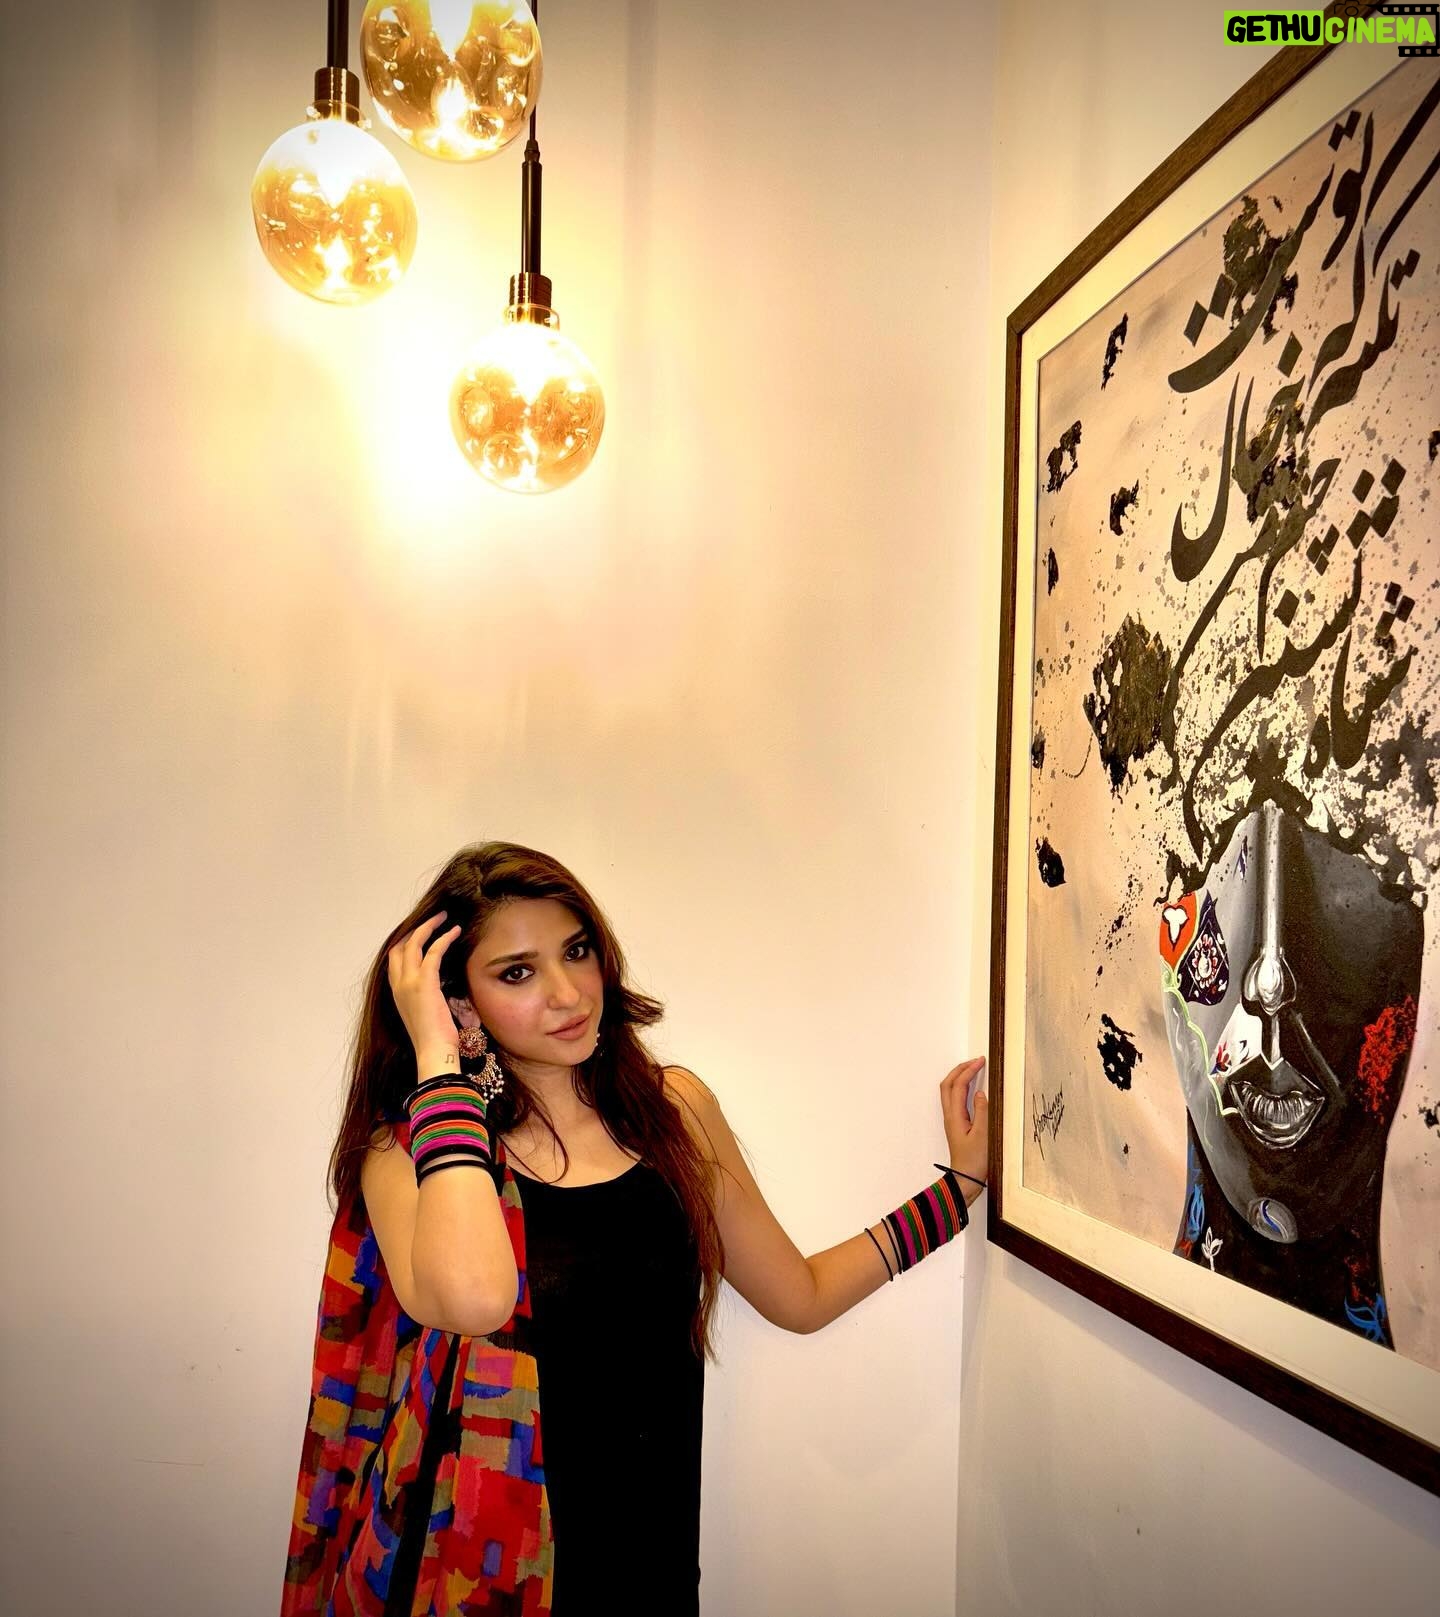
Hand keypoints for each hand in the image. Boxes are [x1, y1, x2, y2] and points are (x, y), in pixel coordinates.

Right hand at [387, 911, 463, 1064]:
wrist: (432, 1052)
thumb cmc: (434, 1039)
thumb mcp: (425, 1012)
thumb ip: (426, 997)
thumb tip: (438, 989)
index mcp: (397, 992)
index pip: (394, 958)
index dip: (406, 941)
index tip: (421, 931)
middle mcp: (398, 984)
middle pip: (401, 945)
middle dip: (416, 928)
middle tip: (434, 918)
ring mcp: (409, 982)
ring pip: (415, 942)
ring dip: (430, 926)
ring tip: (444, 917)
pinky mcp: (425, 982)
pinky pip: (433, 951)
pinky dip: (444, 938)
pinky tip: (455, 931)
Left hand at [940, 1057, 988, 1203]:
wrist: (965, 1179)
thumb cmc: (975, 1161)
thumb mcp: (983, 1135)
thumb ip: (982, 1112)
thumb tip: (981, 1092)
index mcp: (955, 1116)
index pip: (958, 1085)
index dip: (969, 1070)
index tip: (981, 1061)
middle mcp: (950, 1115)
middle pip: (948, 1084)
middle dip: (960, 1069)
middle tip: (976, 1061)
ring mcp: (952, 1120)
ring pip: (950, 1091)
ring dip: (959, 1077)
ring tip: (974, 1069)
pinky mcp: (957, 1125)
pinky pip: (955, 1099)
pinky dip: (962, 1087)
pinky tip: (972, 1088)